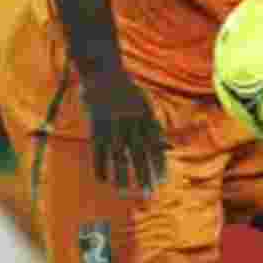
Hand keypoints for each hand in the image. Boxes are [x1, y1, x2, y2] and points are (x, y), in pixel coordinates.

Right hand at [81, 67, 167, 194]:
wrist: (102, 69)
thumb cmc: (125, 88)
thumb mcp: (144, 103)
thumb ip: (153, 124)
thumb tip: (165, 146)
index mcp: (145, 115)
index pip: (155, 144)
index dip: (159, 162)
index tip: (162, 180)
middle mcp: (131, 120)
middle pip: (138, 152)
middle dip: (144, 173)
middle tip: (148, 192)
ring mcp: (112, 122)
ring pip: (118, 154)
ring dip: (121, 175)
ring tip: (124, 192)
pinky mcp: (96, 124)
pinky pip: (98, 149)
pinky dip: (100, 165)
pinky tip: (103, 179)